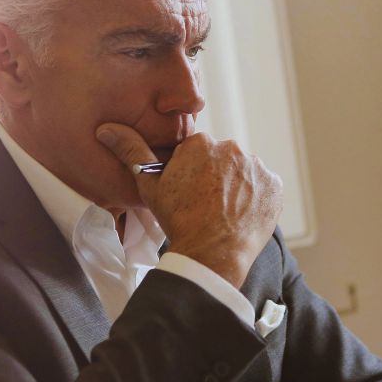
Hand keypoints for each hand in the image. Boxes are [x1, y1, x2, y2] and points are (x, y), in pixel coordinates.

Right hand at [96, 123, 281, 288]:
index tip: (190, 194)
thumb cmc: (178, 220)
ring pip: (245, 173)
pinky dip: (257, 198)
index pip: (198, 153)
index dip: (192, 174)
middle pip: (223, 160)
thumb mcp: (149, 186)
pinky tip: (243, 215)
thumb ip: (131, 151)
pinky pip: (265, 188)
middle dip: (216, 177)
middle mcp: (232, 148)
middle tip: (206, 205)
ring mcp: (257, 167)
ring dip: (238, 187)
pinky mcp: (275, 186)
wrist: (211, 253)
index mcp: (201, 143)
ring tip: (225, 212)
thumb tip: (106, 128)